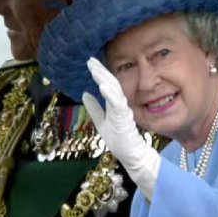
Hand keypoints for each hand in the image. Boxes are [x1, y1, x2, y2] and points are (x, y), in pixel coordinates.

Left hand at [83, 58, 160, 199]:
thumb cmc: (119, 140)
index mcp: (115, 104)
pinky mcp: (124, 120)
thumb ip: (94, 108)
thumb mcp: (101, 122)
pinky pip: (117, 104)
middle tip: (91, 60)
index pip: (107, 84)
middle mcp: (120, 105)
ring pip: (115, 91)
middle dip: (100, 71)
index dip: (99, 73)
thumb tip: (85, 93)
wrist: (132, 156)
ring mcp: (123, 112)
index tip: (90, 62)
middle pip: (111, 84)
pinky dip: (110, 94)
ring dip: (104, 79)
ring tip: (95, 69)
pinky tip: (102, 86)